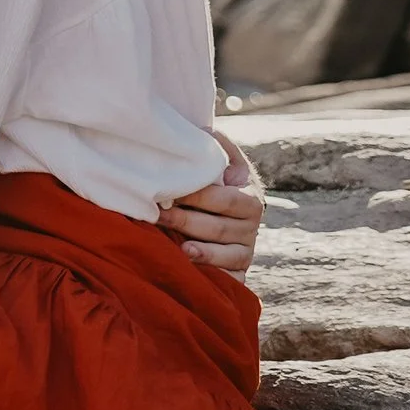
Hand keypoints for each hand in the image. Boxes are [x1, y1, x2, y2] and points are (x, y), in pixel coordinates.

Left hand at [160, 139, 264, 280]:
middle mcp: (252, 227)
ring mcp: (246, 253)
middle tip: (158, 215)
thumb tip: (203, 130)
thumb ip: (219, 149)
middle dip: (187, 221)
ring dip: (201, 252)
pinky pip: (229, 279)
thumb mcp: (225, 168)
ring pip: (225, 255)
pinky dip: (212, 275)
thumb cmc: (219, 192)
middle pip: (219, 227)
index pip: (223, 197)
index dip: (195, 195)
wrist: (231, 227)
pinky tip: (193, 271)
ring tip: (181, 249)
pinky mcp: (239, 275)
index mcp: (250, 198)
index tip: (167, 191)